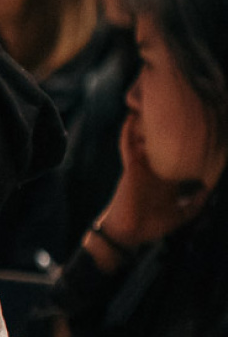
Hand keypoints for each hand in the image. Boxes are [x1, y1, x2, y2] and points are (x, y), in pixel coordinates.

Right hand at [97, 107, 210, 249]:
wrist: (131, 233)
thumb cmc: (153, 225)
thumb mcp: (183, 215)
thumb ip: (196, 202)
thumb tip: (208, 188)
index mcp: (168, 177)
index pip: (178, 155)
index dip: (186, 142)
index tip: (197, 128)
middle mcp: (155, 168)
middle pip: (161, 142)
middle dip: (167, 126)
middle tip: (176, 107)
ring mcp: (142, 166)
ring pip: (143, 139)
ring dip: (145, 123)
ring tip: (151, 103)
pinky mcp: (131, 167)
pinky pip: (128, 146)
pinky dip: (128, 133)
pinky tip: (132, 118)